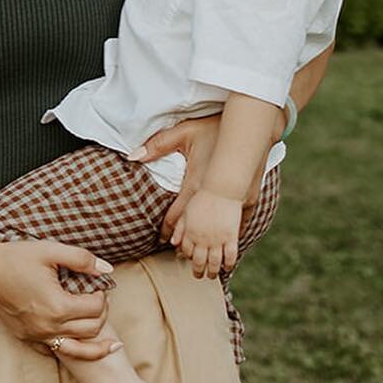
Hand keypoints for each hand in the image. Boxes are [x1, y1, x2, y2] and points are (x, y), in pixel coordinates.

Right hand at [0, 239, 116, 358]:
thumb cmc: (16, 257)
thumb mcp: (50, 251)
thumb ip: (82, 259)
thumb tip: (108, 270)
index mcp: (58, 306)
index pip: (96, 308)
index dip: (103, 295)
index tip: (98, 284)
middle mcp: (49, 326)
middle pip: (92, 329)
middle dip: (102, 314)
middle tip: (100, 300)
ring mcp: (38, 335)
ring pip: (78, 348)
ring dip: (95, 341)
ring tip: (111, 343)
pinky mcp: (28, 338)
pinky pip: (57, 350)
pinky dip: (73, 348)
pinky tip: (80, 342)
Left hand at [137, 115, 275, 241]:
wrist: (250, 129)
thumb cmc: (214, 129)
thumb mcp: (183, 133)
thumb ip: (157, 145)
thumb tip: (132, 156)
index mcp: (195, 184)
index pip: (178, 216)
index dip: (168, 230)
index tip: (162, 240)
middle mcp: (213, 196)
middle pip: (196, 228)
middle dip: (187, 241)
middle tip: (178, 252)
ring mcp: (234, 201)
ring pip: (219, 231)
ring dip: (208, 242)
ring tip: (199, 253)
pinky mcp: (249, 199)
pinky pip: (238, 225)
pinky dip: (229, 234)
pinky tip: (225, 240)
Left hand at [171, 189, 241, 278]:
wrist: (221, 189)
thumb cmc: (203, 197)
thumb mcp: (186, 211)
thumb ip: (179, 228)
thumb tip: (172, 242)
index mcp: (190, 232)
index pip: (187, 251)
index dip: (188, 258)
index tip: (189, 261)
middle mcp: (202, 238)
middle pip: (199, 261)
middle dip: (198, 271)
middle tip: (199, 276)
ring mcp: (217, 239)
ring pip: (214, 263)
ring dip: (212, 272)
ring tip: (212, 276)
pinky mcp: (231, 237)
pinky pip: (230, 256)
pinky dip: (228, 265)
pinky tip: (227, 268)